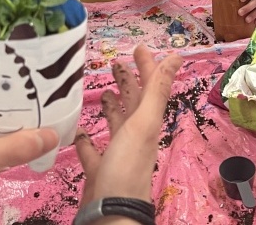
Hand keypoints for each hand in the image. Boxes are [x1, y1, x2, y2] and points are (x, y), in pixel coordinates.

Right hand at [75, 44, 181, 205]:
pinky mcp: (99, 171)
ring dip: (111, 107)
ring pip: (116, 125)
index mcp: (146, 123)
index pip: (149, 87)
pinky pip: (92, 151)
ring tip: (102, 92)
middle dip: (127, 82)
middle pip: (133, 104)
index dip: (146, 67)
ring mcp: (117, 155)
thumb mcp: (144, 123)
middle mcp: (134, 137)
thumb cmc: (127, 166)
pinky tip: (78, 131)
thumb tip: (178, 57)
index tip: (138, 47)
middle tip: (116, 63)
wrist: (110, 215)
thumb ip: (158, 90)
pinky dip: (86, 139)